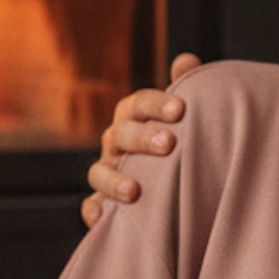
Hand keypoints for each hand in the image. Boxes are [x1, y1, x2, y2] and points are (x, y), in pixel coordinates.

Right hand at [81, 53, 202, 227]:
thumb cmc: (178, 143)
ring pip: (99, 172)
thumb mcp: (184, 118)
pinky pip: (91, 207)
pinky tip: (104, 218)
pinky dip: (94, 211)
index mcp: (134, 118)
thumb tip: (186, 60)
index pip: (138, 104)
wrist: (174, 186)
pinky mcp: (102, 205)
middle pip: (121, 135)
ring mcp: (107, 173)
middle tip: (169, 144)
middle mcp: (116, 143)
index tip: (180, 109)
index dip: (155, 104)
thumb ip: (187, 88)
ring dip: (114, 180)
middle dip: (142, 138)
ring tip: (134, 191)